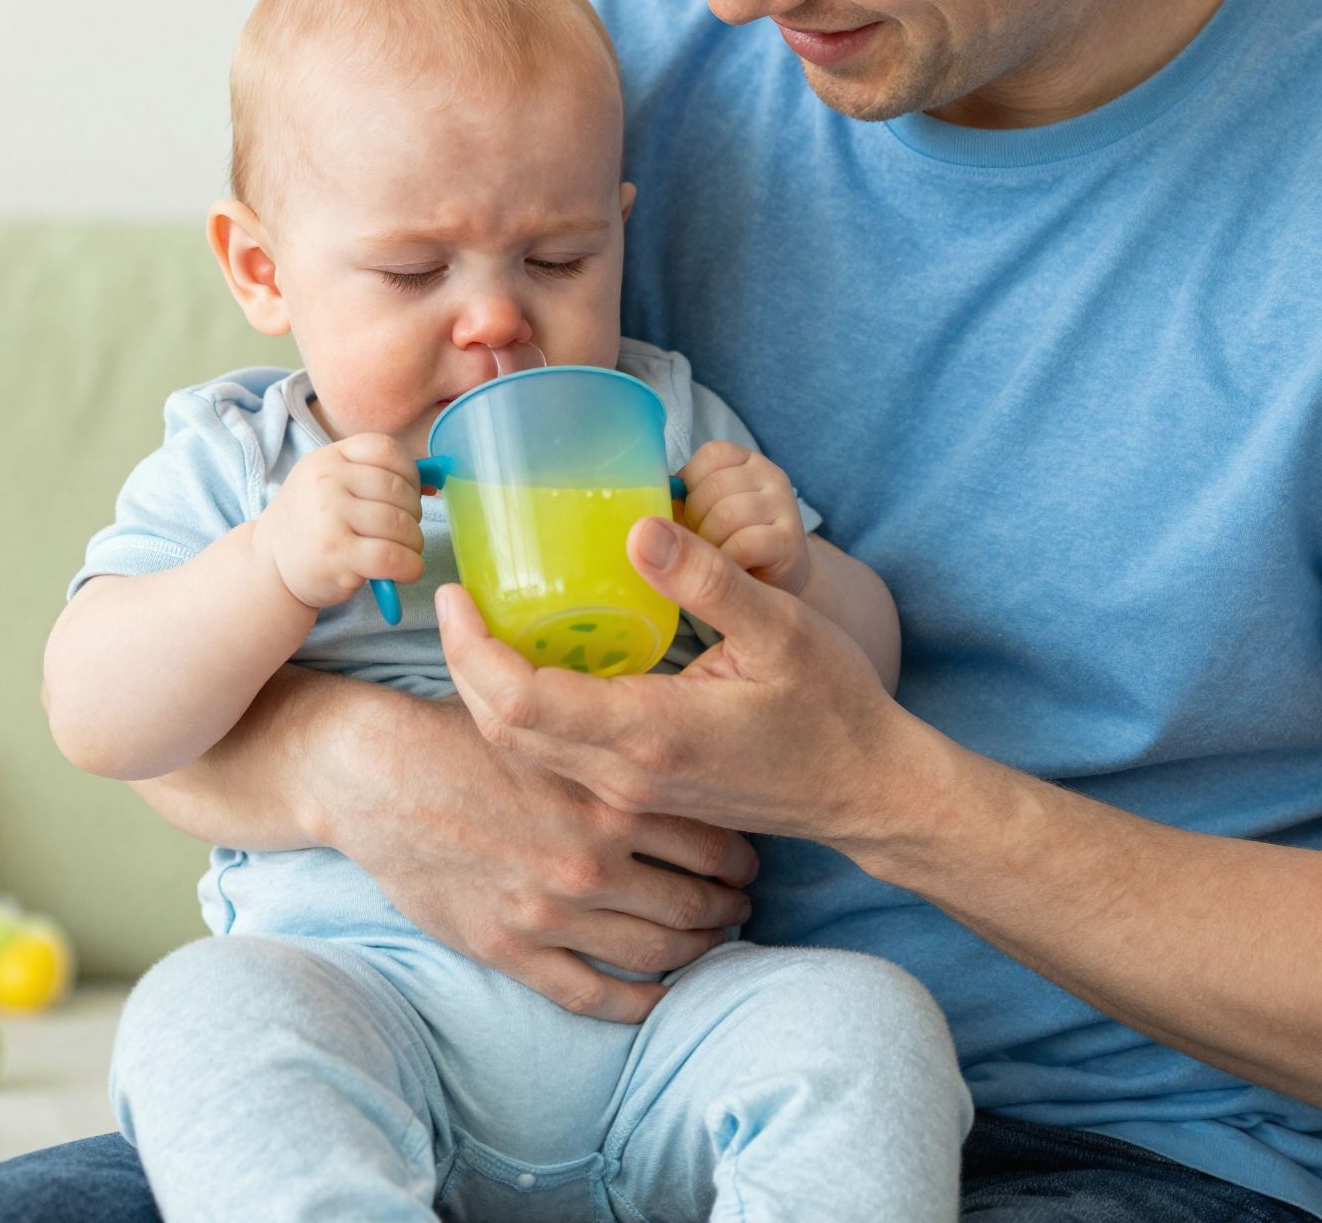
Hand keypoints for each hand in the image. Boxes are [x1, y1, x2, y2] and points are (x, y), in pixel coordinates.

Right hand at [254, 434, 421, 609]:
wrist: (269, 565)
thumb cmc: (313, 524)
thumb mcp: (331, 485)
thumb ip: (374, 475)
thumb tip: (437, 478)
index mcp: (328, 457)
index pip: (387, 450)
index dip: (410, 473)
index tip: (410, 494)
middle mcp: (327, 482)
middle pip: (399, 490)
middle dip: (414, 515)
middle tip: (405, 531)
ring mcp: (330, 518)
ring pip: (400, 525)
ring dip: (414, 543)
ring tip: (405, 552)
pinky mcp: (337, 555)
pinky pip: (393, 556)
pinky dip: (410, 567)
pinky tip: (405, 571)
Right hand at [315, 690, 759, 1022]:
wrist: (376, 775)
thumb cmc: (461, 735)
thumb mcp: (551, 724)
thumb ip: (610, 744)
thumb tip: (669, 741)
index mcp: (608, 796)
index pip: (710, 838)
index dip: (740, 852)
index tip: (747, 856)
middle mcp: (592, 860)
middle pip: (694, 901)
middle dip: (728, 906)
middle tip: (740, 903)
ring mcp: (553, 912)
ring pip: (655, 949)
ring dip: (696, 950)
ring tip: (711, 941)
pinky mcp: (512, 948)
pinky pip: (592, 992)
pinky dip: (638, 1002)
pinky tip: (659, 998)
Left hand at [437, 515, 918, 842]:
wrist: (866, 792)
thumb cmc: (834, 708)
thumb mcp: (782, 627)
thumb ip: (707, 579)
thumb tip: (638, 526)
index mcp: (650, 732)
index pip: (519, 700)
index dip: (470, 648)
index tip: (456, 594)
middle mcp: (624, 775)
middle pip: (500, 729)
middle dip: (462, 666)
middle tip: (455, 601)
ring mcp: (628, 793)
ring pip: (521, 751)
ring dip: (487, 692)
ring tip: (482, 626)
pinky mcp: (637, 794)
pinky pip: (553, 759)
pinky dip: (524, 714)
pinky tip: (538, 665)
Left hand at [677, 440, 808, 593]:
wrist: (774, 589)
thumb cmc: (725, 550)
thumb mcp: (696, 521)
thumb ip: (674, 509)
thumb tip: (642, 522)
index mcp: (742, 461)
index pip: (708, 457)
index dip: (691, 493)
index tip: (696, 520)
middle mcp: (768, 474)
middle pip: (712, 489)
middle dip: (696, 526)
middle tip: (708, 548)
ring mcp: (783, 506)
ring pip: (725, 516)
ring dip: (710, 549)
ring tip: (721, 561)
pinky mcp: (789, 541)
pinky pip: (742, 545)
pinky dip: (728, 564)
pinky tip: (735, 571)